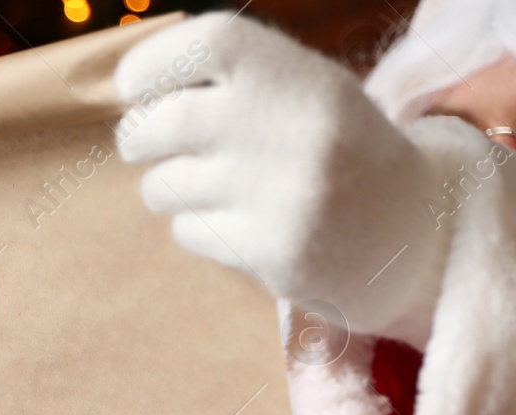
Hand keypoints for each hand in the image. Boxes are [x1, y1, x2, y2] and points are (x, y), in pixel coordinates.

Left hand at [114, 13, 472, 340]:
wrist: (406, 223)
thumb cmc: (328, 145)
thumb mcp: (301, 87)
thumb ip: (230, 78)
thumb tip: (129, 86)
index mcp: (299, 76)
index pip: (206, 44)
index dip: (152, 62)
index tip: (133, 86)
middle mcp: (292, 129)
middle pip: (161, 124)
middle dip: (136, 135)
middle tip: (139, 141)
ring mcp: (283, 195)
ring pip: (165, 185)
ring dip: (165, 185)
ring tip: (204, 182)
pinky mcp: (273, 250)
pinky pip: (189, 231)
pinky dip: (196, 226)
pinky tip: (236, 219)